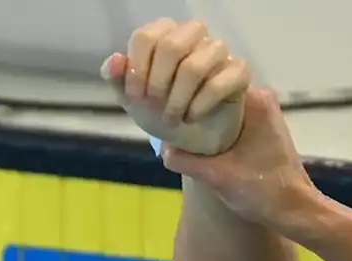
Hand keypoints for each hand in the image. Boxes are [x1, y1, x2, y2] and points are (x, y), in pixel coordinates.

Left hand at [101, 18, 247, 155]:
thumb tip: (114, 60)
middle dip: (158, 84)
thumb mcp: (133, 98)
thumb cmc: (161, 108)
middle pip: (172, 46)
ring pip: (195, 66)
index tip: (135, 97)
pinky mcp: (238, 71)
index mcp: (164, 33)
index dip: (137, 70)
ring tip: (173, 117)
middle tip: (156, 106)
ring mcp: (218, 51)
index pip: (146, 37)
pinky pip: (219, 83)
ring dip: (178, 99)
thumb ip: (118, 79)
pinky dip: (200, 106)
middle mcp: (192, 34)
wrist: (191, 136)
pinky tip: (192, 117)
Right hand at [160, 86, 316, 228]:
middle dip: (190, 100)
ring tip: (177, 127)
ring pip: (219, 102)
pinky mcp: (260, 127)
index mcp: (254, 101)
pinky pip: (227, 116)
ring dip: (199, 114)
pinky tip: (194, 139)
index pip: (210, 78)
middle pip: (213, 87)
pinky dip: (210, 124)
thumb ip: (187, 161)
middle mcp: (260, 98)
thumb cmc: (263, 192)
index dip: (185, 89)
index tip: (169, 107)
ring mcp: (261, 112)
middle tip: (168, 116)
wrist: (295, 210)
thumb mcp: (218, 177)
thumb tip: (162, 149)